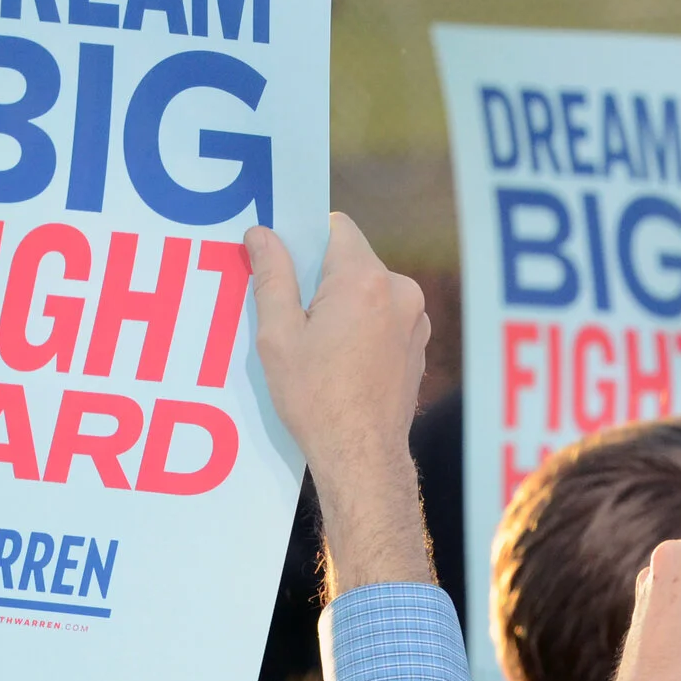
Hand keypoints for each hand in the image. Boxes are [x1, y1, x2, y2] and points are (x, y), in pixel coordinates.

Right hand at [249, 215, 433, 592]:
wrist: (362, 453)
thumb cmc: (316, 397)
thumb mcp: (279, 335)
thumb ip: (273, 277)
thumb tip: (262, 233)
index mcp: (366, 281)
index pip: (335, 226)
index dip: (304, 236)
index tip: (280, 257)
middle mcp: (402, 291)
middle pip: (352, 259)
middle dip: (319, 276)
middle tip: (287, 310)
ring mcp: (416, 318)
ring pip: (368, 290)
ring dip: (340, 303)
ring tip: (312, 341)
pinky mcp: (419, 342)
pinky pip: (384, 316)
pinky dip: (361, 325)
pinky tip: (337, 357)